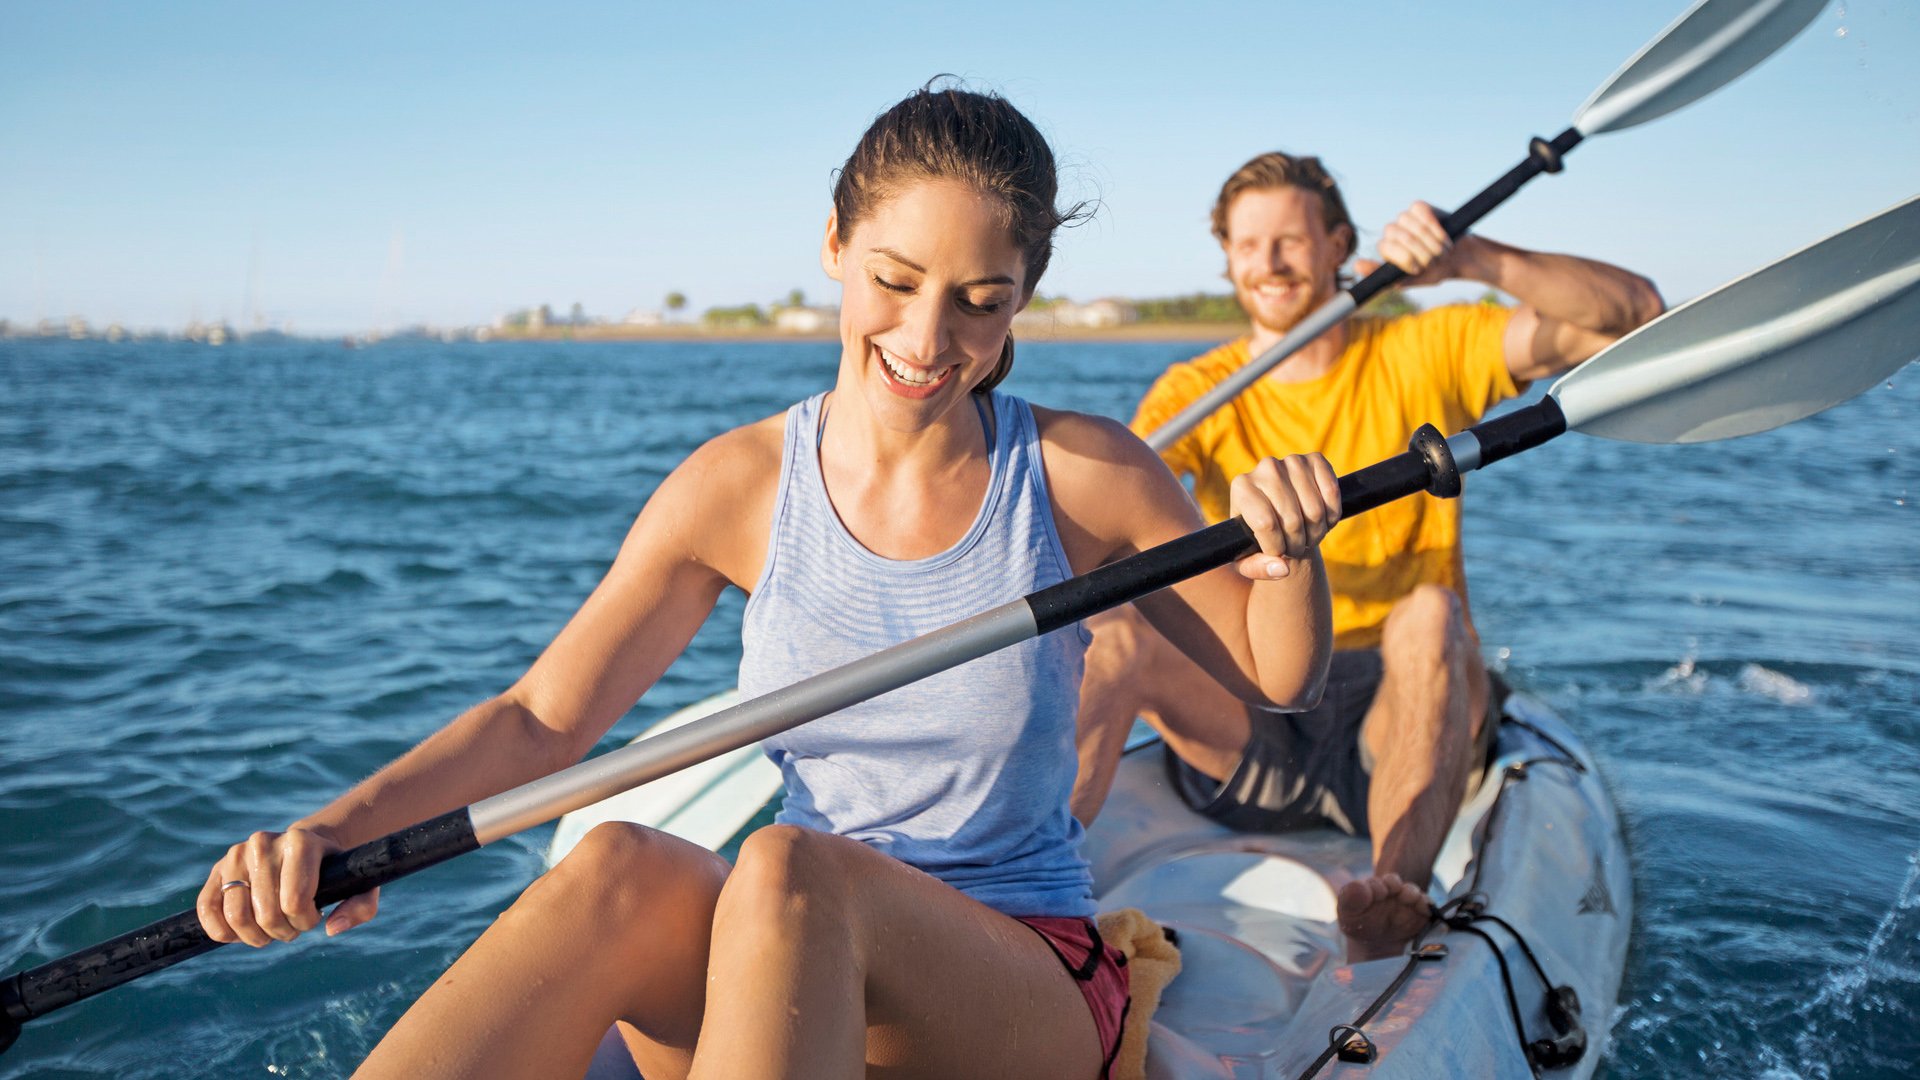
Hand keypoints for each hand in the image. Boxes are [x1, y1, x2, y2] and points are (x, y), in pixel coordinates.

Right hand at [195, 824, 379, 946]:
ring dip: (254, 936)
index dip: (305, 922)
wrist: (305, 846)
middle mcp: (264, 843)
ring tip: (270, 929)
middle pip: (266, 914)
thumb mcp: (361, 884)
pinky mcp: (217, 869)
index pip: (295, 901)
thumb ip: (361, 907)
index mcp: (300, 842)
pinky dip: (221, 932)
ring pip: (235, 916)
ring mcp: (236, 855)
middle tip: (292, 927)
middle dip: (282, 932)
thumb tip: (332, 928)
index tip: (315, 917)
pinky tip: (239, 932)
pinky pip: (207, 909)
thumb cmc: (334, 871)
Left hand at [1228, 453, 1340, 579]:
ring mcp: (1291, 461)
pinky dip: (1332, 515)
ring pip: (1314, 510)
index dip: (1277, 547)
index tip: (1277, 553)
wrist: (1281, 516)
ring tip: (1307, 538)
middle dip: (1297, 544)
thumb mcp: (1247, 560)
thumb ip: (1258, 569)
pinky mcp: (1315, 459)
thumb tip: (1282, 568)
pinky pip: (1332, 492)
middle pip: (1292, 520)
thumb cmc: (1258, 540)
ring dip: (1316, 533)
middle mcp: (1265, 468)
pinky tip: (1323, 521)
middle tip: (1294, 549)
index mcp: (1241, 487)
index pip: (1266, 524)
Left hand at [1355, 201, 1463, 287]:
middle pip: (1400, 235)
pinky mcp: (1419, 208)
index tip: (1420, 268)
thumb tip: (1356, 266)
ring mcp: (1405, 219)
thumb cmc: (1433, 272)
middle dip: (1423, 251)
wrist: (1458, 258)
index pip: (1386, 247)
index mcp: (1387, 250)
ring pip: (1411, 223)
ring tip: (1442, 251)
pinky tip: (1443, 235)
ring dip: (1431, 240)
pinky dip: (1434, 225)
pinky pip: (1421, 210)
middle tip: (1436, 261)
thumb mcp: (1410, 280)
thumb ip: (1382, 276)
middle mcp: (1392, 233)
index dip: (1406, 258)